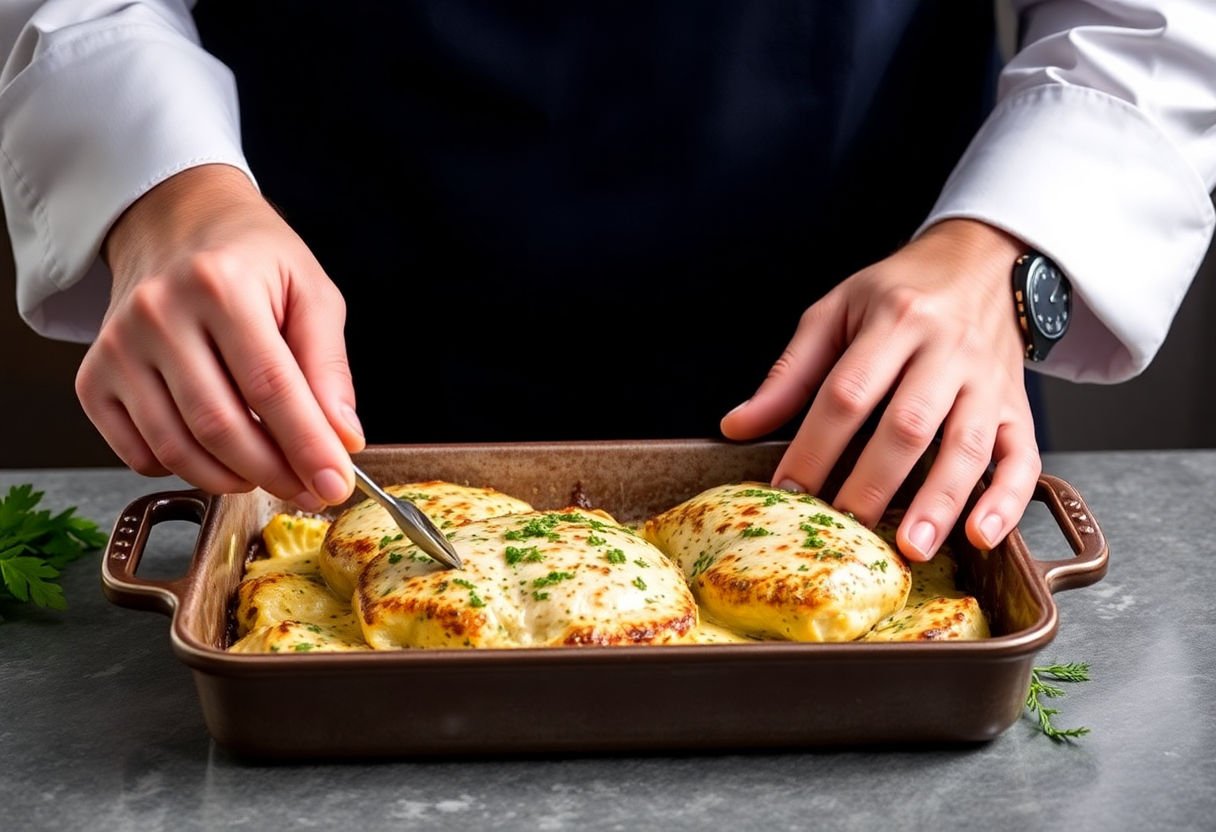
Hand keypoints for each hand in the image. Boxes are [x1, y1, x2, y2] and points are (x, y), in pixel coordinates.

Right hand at [76, 164, 364, 508]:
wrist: (175, 224)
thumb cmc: (253, 260)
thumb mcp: (311, 292)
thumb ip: (329, 367)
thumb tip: (343, 439)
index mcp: (220, 285)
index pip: (270, 387)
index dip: (307, 445)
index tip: (335, 484)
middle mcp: (158, 314)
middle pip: (220, 425)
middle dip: (274, 472)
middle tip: (309, 488)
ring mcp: (117, 348)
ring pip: (177, 448)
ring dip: (232, 479)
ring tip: (269, 474)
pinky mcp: (93, 377)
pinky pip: (138, 452)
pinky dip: (183, 470)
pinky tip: (216, 454)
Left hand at [720, 219, 1040, 559]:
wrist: (984, 262)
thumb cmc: (899, 291)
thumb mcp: (836, 311)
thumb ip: (790, 373)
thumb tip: (736, 426)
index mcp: (894, 321)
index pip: (848, 392)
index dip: (815, 445)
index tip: (789, 490)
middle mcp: (946, 350)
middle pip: (908, 424)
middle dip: (872, 482)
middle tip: (845, 530)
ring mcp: (988, 381)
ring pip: (967, 446)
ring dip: (939, 502)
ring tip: (911, 547)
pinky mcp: (1019, 406)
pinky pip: (1022, 456)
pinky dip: (1008, 500)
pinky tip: (982, 535)